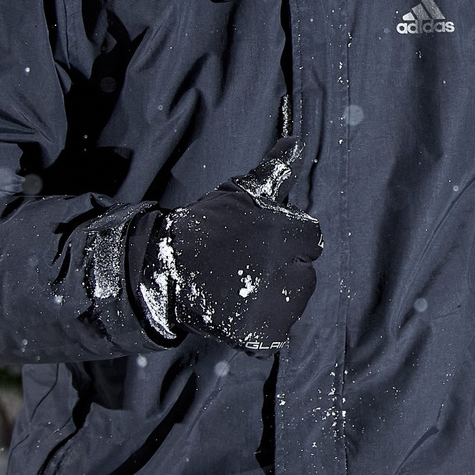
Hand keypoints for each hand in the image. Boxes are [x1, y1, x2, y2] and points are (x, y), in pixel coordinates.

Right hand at [131, 138, 322, 353]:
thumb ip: (277, 169)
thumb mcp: (244, 191)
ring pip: (293, 304)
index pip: (310, 241)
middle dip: (281, 271)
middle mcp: (294, 269)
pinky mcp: (265, 334)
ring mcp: (280, 306)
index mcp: (295, 233)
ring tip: (238, 287)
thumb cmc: (208, 224)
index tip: (257, 243)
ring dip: (272, 299)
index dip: (283, 241)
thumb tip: (297, 140)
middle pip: (304, 274)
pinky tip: (236, 311)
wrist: (165, 266)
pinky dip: (259, 328)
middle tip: (244, 266)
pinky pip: (276, 335)